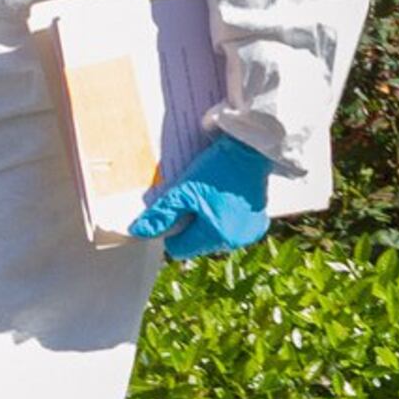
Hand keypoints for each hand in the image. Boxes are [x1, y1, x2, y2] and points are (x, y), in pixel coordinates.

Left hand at [129, 132, 278, 260]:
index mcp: (216, 236)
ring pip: (215, 236)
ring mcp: (249, 233)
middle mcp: (235, 241)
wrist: (253, 148)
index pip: (179, 249)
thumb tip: (140, 232)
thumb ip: (163, 214)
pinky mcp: (259, 223)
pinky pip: (233, 228)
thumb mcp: (185, 190)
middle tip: (195, 199)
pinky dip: (226, 217)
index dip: (172, 230)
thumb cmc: (219, 168)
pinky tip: (226, 197)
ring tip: (212, 195)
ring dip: (209, 222)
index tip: (178, 209)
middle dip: (192, 225)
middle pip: (198, 243)